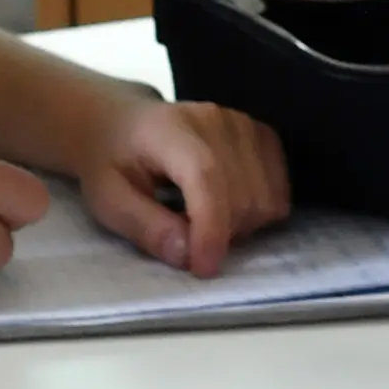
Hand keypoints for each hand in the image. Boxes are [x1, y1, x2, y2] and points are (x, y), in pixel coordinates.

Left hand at [75, 100, 289, 277]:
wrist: (121, 124)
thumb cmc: (111, 163)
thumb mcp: (108, 200)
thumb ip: (145, 227)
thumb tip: (186, 255)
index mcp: (168, 129)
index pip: (206, 176)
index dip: (211, 228)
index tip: (203, 268)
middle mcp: (215, 121)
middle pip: (243, 195)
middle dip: (221, 235)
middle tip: (188, 241)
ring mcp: (244, 126)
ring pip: (266, 198)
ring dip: (242, 227)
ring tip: (205, 222)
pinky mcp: (262, 137)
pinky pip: (280, 191)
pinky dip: (260, 213)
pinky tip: (228, 210)